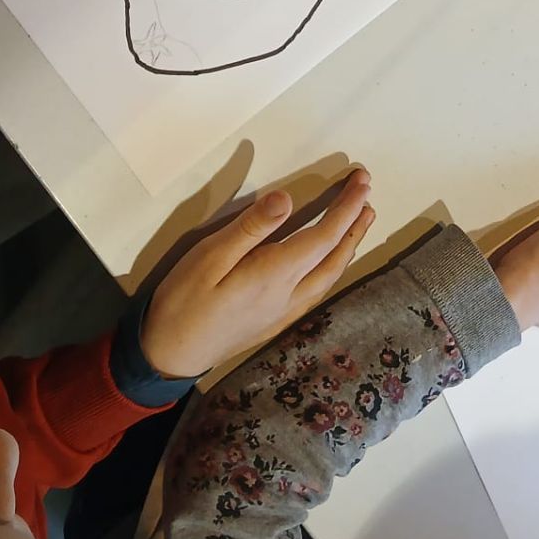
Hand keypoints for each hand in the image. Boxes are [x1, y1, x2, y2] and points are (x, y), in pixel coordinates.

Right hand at [139, 169, 374, 377]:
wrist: (169, 357)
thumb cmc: (184, 301)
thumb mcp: (209, 256)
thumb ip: (251, 228)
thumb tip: (288, 198)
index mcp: (276, 274)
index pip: (324, 236)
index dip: (346, 208)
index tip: (363, 181)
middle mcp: (290, 295)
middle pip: (334, 257)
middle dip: (355, 224)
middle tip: (369, 195)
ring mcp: (284, 312)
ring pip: (329, 277)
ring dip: (348, 247)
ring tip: (360, 223)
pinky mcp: (275, 322)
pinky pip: (318, 290)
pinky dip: (333, 269)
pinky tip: (329, 264)